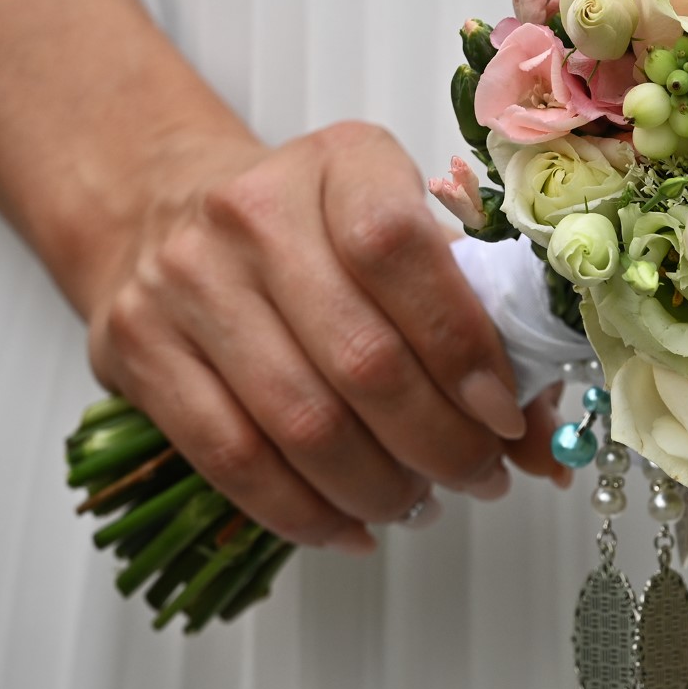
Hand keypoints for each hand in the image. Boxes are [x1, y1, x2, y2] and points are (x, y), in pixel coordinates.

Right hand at [85, 120, 543, 552]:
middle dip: (439, 442)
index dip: (462, 346)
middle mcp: (253, 212)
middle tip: (480, 478)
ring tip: (422, 505)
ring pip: (300, 422)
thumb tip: (550, 448)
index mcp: (341, 162)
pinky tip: (354, 526)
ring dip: (380, 487)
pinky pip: (232, 459)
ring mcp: (184, 282)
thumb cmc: (314, 232)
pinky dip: (306, 512)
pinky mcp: (137, 351)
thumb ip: (479, 323)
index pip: (400, 251)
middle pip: (361, 358)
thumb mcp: (400, 234)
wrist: (161, 211)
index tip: (506, 415)